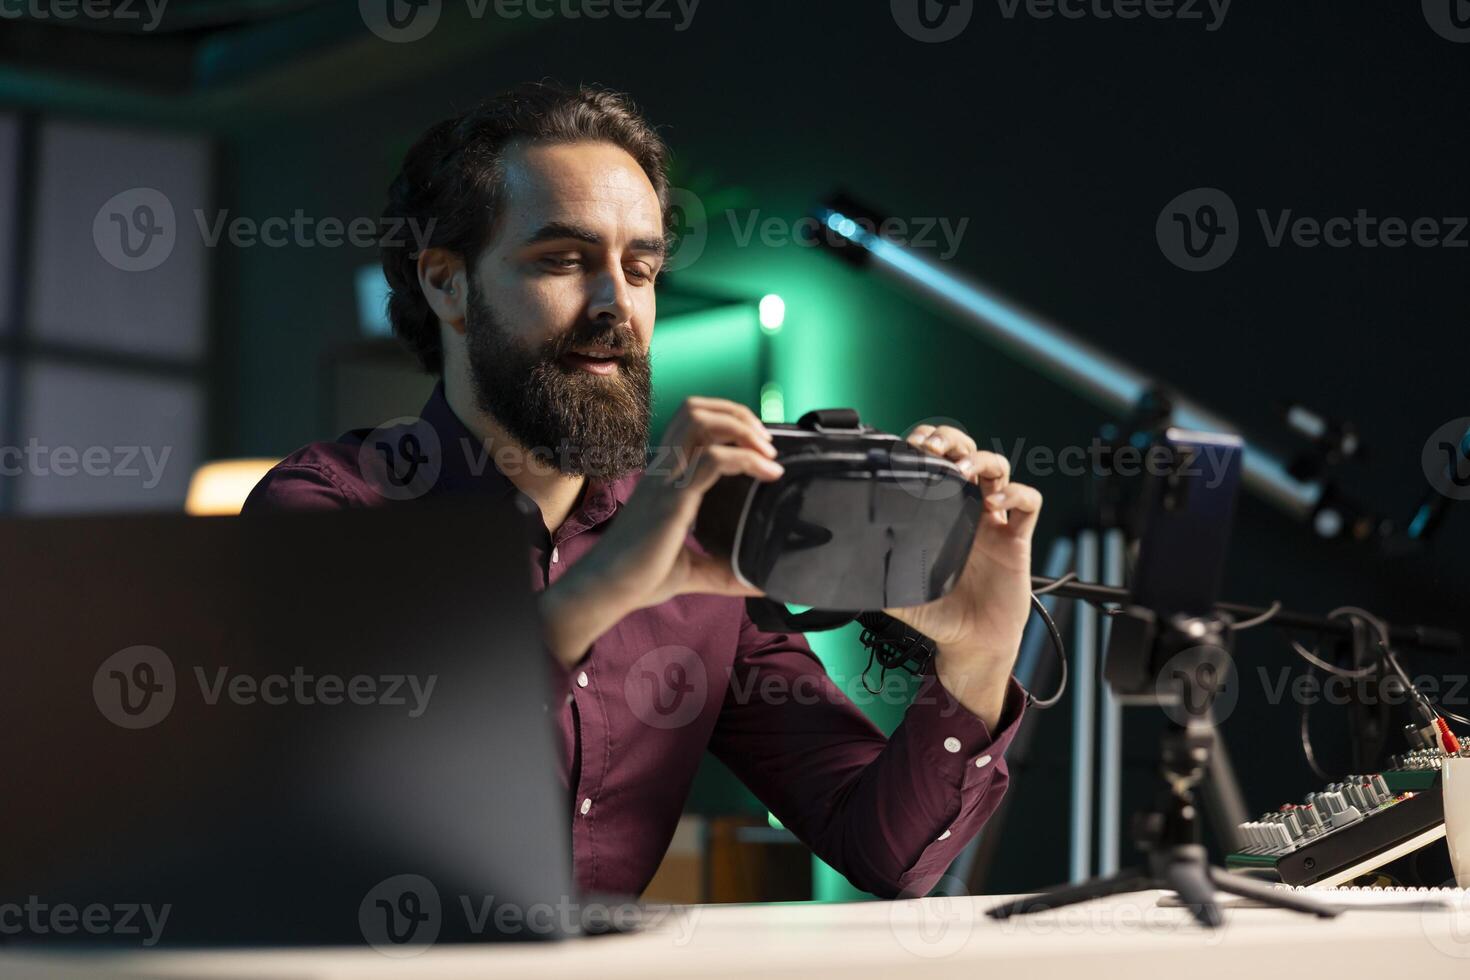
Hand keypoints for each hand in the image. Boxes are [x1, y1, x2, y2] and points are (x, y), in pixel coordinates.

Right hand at [540, 397, 781, 665]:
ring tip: (769, 453)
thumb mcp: (691, 568)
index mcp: (664, 477)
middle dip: (737, 414)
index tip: (757, 444)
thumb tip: (759, 583)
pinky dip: (747, 458)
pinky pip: (713, 460)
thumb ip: (722, 570)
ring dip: (742, 428)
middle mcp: (664, 471)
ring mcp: (667, 481)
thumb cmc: (640, 577)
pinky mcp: (674, 500)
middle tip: (766, 442)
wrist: (607, 590)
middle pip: (694, 410)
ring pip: (701, 423)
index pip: (691, 423)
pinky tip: (770, 474)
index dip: (726, 420)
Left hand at [882, 423, 1042, 725]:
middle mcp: (968, 510)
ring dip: (983, 461)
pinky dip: (1016, 493)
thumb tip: (839, 566)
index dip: (927, 445)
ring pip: (999, 469)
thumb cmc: (939, 615)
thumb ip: (875, 573)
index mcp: (940, 514)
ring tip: (964, 472)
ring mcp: (994, 522)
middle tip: (936, 447)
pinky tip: (996, 502)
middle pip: (969, 453)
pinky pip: (1029, 503)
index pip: (937, 463)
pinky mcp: (1016, 539)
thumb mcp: (898, 590)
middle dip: (954, 440)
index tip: (912, 445)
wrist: (970, 644)